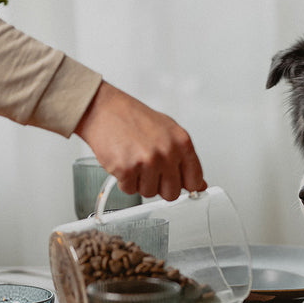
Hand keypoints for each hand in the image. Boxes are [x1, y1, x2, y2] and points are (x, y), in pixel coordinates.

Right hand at [75, 81, 206, 200]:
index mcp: (182, 142)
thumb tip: (199, 184)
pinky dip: (124, 181)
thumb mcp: (169, 132)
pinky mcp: (126, 169)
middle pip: (172, 193)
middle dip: (160, 186)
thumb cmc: (134, 118)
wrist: (103, 109)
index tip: (178, 182)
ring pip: (150, 193)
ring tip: (135, 161)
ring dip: (140, 182)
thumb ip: (186, 159)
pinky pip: (130, 190)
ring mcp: (147, 161)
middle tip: (150, 171)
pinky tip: (123, 162)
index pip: (195, 179)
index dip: (185, 184)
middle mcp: (167, 152)